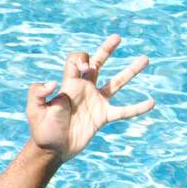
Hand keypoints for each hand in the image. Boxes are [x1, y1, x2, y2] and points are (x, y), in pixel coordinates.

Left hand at [28, 34, 155, 162]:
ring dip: (130, 71)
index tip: (84, 71)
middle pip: (98, 63)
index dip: (82, 60)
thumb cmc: (41, 129)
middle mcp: (85, 89)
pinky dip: (137, 108)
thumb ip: (37, 93)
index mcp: (70, 84)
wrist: (51, 149)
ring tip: (145, 59)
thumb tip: (52, 83)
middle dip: (106, 49)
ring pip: (116, 83)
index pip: (77, 60)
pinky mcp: (103, 117)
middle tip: (117, 38)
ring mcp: (96, 102)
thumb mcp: (34, 110)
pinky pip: (124, 111)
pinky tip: (152, 102)